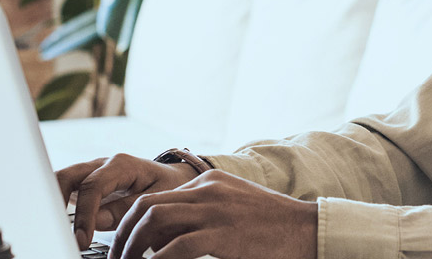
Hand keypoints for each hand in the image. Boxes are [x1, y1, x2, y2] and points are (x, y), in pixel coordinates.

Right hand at [55, 153, 200, 248]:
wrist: (174, 178)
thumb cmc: (168, 188)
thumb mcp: (156, 198)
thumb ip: (127, 208)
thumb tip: (98, 220)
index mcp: (121, 165)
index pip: (93, 187)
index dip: (85, 215)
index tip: (82, 239)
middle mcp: (101, 165)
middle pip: (66, 176)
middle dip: (55, 202)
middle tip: (57, 232)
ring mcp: (91, 173)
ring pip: (60, 181)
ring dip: (52, 202)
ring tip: (52, 229)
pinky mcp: (85, 184)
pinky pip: (65, 190)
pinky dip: (57, 205)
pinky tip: (57, 224)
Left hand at [110, 169, 316, 258]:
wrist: (309, 230)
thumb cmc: (272, 228)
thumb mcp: (232, 212)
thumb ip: (201, 218)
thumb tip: (165, 242)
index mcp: (207, 183)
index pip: (155, 197)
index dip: (132, 223)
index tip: (122, 245)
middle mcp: (206, 190)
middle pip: (146, 205)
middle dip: (124, 235)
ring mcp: (215, 209)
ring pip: (154, 220)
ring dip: (133, 248)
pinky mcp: (223, 233)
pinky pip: (178, 246)